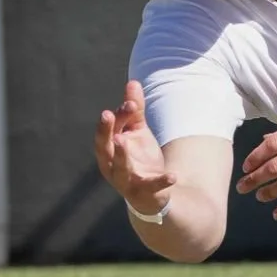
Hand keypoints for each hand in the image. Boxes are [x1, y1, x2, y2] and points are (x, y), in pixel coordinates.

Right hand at [93, 80, 173, 217]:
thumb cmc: (139, 158)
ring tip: (124, 139)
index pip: (109, 129)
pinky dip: (161, 181)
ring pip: (120, 169)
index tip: (131, 102)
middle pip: (104, 148)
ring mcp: (126, 181)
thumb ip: (135, 110)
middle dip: (104, 132)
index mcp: (109, 149)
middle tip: (107, 114)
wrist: (152, 194)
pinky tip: (173, 176)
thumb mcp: (138, 131)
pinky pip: (151, 187)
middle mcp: (111, 165)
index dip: (118, 115)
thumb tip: (133, 82)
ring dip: (121, 155)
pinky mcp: (144, 193)